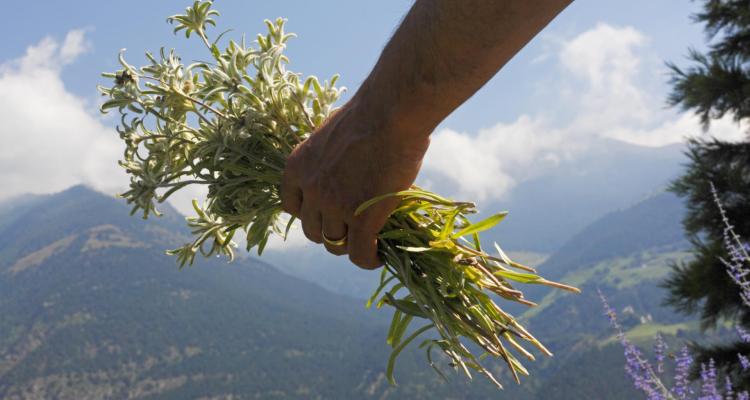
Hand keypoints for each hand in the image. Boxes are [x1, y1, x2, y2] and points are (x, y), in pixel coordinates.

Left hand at [281, 95, 429, 268]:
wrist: (391, 113)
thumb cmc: (370, 114)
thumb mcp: (334, 136)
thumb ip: (330, 161)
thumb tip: (343, 172)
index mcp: (297, 167)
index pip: (291, 206)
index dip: (312, 213)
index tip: (329, 214)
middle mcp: (310, 189)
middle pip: (312, 229)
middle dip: (331, 231)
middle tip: (353, 229)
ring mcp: (334, 206)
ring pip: (335, 243)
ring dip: (351, 245)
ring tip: (369, 243)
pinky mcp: (361, 219)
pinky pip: (360, 253)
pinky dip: (368, 259)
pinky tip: (379, 256)